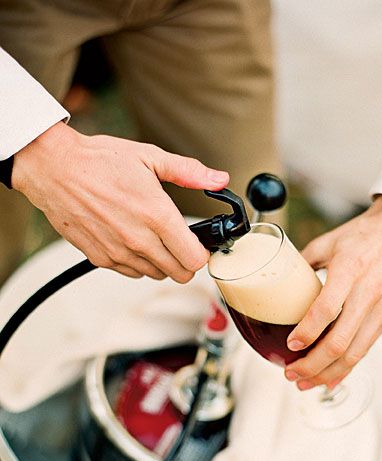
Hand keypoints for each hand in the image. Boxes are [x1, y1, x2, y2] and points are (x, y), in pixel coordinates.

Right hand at [12, 122, 228, 280]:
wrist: (54, 169)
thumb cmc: (99, 161)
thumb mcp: (150, 158)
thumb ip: (189, 172)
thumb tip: (219, 179)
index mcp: (157, 215)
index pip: (194, 258)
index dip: (202, 252)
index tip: (199, 242)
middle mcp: (139, 240)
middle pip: (180, 273)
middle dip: (185, 260)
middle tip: (180, 242)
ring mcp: (119, 252)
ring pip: (157, 275)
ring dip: (162, 262)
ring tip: (153, 237)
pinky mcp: (101, 259)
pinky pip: (132, 272)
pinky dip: (138, 262)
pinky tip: (132, 239)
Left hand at [284, 195, 381, 388]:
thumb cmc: (366, 234)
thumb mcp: (329, 242)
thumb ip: (303, 263)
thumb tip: (278, 281)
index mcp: (348, 270)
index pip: (326, 309)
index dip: (306, 332)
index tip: (290, 345)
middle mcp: (367, 293)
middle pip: (339, 342)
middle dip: (311, 365)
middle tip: (291, 373)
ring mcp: (381, 308)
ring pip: (353, 353)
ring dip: (327, 374)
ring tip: (305, 382)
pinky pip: (365, 349)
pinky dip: (346, 368)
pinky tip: (330, 378)